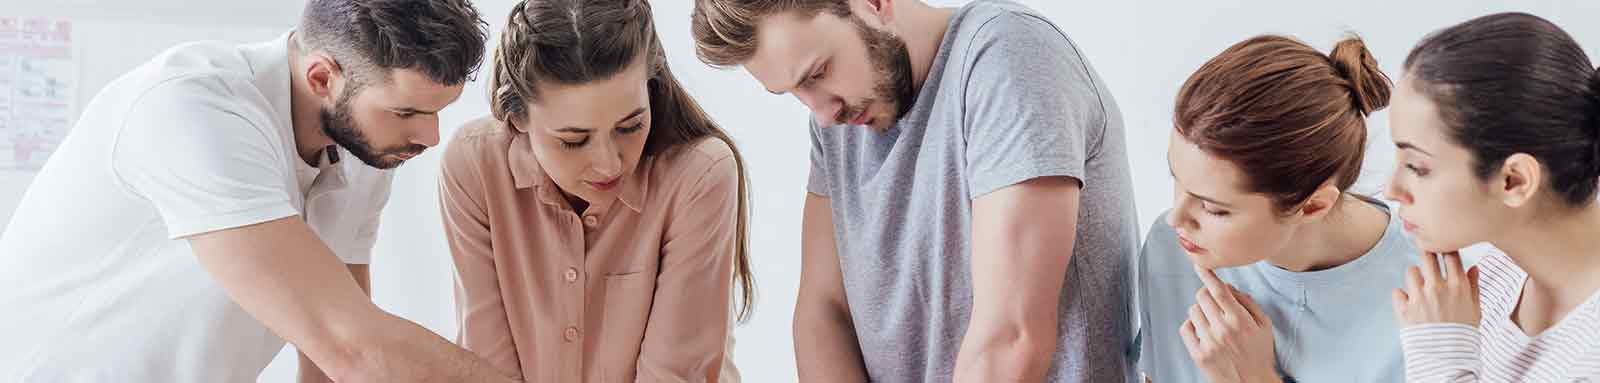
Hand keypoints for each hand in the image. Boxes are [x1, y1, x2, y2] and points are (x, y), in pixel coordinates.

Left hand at [1181, 265, 1279, 382]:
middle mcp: (1222, 330)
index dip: (1207, 275)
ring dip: (1200, 310)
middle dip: (1206, 293)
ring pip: (1193, 310)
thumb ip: (1247, 303)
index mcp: (1239, 321)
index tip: (1200, 266)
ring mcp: (1208, 342)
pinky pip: (1186, 328)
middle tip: (1212, 299)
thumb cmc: (1259, 354)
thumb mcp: (1264, 325)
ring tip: (1211, 319)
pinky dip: (1191, 324)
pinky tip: (1202, 329)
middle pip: (1202, 296)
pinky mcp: (1198, 354)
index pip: (1218, 291)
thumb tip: (1229, 288)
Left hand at [1392, 251, 1480, 326]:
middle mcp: (1437, 288)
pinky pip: (1397, 292)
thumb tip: (1473, 267)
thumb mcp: (1476, 308)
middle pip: (1427, 256)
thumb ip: (1473, 285)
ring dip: (1415, 277)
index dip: (1445, 248)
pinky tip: (1408, 304)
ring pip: (1411, 271)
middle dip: (1426, 255)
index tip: (1442, 248)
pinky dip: (1401, 297)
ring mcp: (1419, 297)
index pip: (1450, 254)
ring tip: (1419, 288)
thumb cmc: (1463, 332)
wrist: (1448, 356)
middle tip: (1427, 260)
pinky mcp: (1404, 309)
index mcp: (1457, 286)